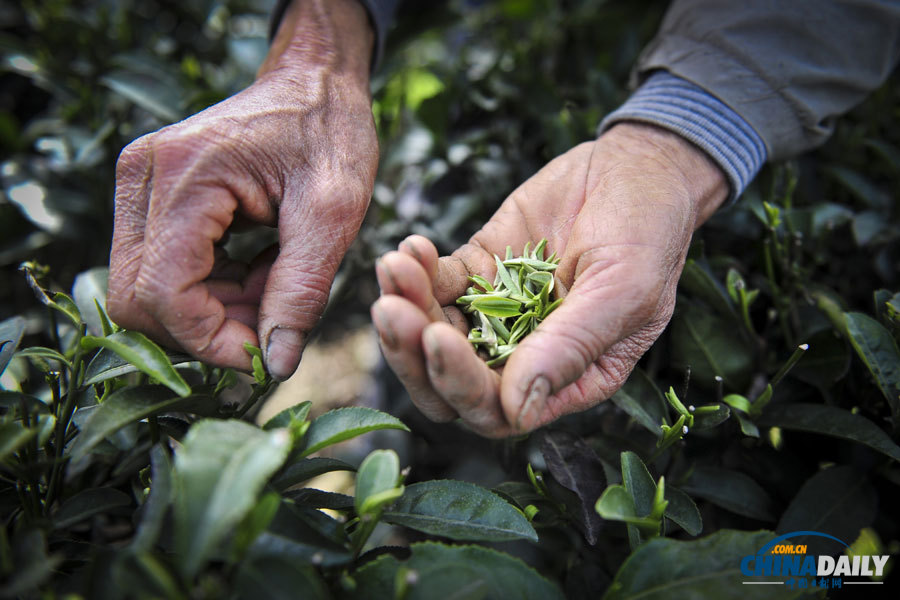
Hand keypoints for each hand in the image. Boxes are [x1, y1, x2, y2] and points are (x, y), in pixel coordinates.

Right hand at [108, 0, 376, 378]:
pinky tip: (257, 271)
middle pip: (139, 299)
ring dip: (211, 310)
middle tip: (273, 317)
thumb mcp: (334, 212)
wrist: (315, 82)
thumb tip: (273, 364)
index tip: (263, 354)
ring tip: (273, 286)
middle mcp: (143, 178)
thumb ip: (302, 291)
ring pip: (146, 291)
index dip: (209, 340)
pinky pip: (160, 271)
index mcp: (186, 176)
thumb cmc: (331, 133)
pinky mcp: (150, 197)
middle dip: (207, 328)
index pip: (162, 293)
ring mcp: (139, 186)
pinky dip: (209, 290)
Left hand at [371, 123, 727, 436]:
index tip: (437, 336)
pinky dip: (417, 271)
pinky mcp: (479, 271)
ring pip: (434, 331)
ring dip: (407, 307)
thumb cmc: (649, 234)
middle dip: (413, 352)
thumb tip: (516, 409)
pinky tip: (411, 247)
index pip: (498, 408)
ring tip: (395, 267)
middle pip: (449, 381)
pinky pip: (438, 284)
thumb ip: (570, 348)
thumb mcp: (622, 291)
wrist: (638, 168)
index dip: (459, 384)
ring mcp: (497, 313)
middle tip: (391, 310)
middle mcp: (524, 355)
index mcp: (566, 378)